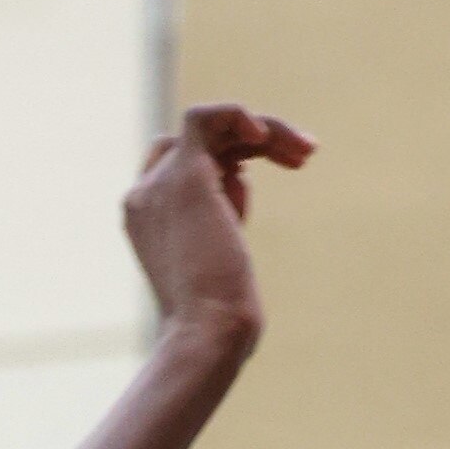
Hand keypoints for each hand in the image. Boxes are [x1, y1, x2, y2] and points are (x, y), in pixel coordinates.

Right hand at [122, 104, 313, 342]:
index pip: (181, 164)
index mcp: (146, 218)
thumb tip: (239, 182)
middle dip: (253, 142)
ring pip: (210, 127)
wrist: (207, 334)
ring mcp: (160, 184)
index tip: (268, 185)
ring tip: (304, 152)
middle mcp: (145, 196)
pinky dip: (237, 114)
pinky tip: (266, 136)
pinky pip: (204, 117)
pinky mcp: (185, 177)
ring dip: (264, 131)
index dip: (226, 164)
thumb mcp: (219, 264)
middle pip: (199, 142)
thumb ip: (218, 222)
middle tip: (303, 156)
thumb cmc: (218, 321)